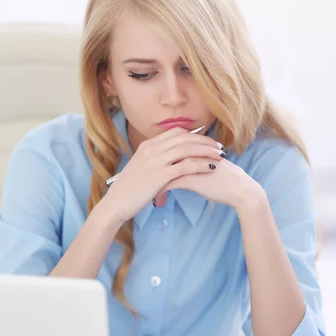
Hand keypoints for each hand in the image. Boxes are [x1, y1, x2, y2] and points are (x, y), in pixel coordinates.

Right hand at [100, 127, 222, 224]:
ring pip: (188, 149)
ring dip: (207, 151)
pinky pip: (186, 166)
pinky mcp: (160, 175)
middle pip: (185, 138)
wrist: (116, 203)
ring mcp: (156, 161)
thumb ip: (153, 159)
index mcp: (147, 145)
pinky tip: (212, 168)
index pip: (176, 132)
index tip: (206, 141)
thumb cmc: (128, 190)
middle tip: (219, 147)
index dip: (194, 135)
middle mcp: (152, 149)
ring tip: (220, 156)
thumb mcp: (139, 167)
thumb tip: (167, 159)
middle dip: (205, 141)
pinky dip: (201, 165)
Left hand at [157, 155, 265, 209]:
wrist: (240, 189)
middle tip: (144, 183)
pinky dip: (160, 191)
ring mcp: (189, 164)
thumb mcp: (207, 166)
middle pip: (162, 158)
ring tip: (147, 192)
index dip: (157, 160)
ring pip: (162, 171)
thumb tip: (183, 165)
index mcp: (193, 147)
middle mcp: (189, 152)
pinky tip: (155, 198)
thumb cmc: (225, 179)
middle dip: (150, 171)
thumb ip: (194, 162)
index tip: (149, 171)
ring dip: (153, 182)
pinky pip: (168, 184)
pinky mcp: (190, 178)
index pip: (167, 149)